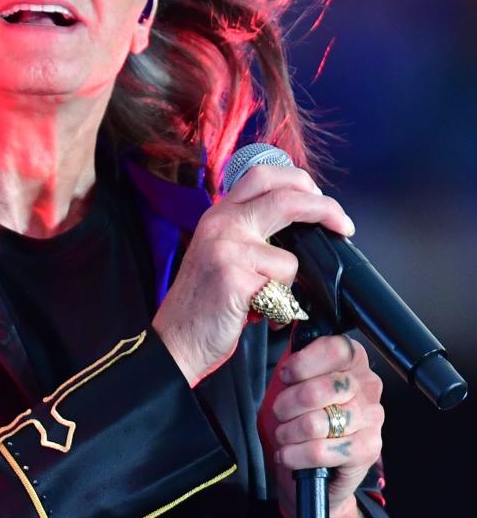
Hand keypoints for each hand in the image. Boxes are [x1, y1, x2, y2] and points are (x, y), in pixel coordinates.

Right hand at [151, 163, 354, 386]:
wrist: (175, 342)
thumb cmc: (203, 305)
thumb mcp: (222, 254)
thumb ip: (252, 233)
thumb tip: (301, 226)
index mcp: (219, 215)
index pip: (264, 175)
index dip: (300, 181)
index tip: (320, 199)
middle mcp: (220, 224)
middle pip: (286, 197)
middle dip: (325, 208)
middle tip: (343, 225)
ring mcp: (226, 249)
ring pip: (290, 258)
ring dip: (288, 288)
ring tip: (266, 302)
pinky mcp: (233, 278)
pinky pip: (281, 289)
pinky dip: (279, 308)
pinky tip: (257, 315)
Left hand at [258, 332, 385, 517]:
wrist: (315, 470)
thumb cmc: (303, 421)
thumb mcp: (294, 386)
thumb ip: (296, 363)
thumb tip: (293, 338)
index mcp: (354, 362)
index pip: (335, 349)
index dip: (303, 363)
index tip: (286, 376)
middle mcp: (368, 387)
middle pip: (320, 389)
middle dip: (287, 404)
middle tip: (280, 413)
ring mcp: (372, 419)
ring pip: (316, 423)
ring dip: (288, 433)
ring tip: (285, 436)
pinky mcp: (368, 449)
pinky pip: (320, 450)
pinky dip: (295, 455)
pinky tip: (289, 455)